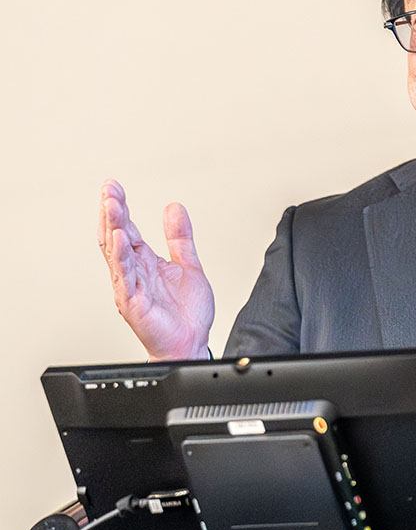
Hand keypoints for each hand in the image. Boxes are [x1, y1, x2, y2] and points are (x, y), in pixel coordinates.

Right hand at [98, 179, 214, 360]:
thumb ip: (180, 238)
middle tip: (108, 189)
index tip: (113, 187)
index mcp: (145, 263)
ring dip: (113, 228)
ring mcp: (131, 288)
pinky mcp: (133, 303)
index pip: (128, 229)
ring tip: (111, 205)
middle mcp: (134, 273)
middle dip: (112, 212)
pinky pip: (125, 278)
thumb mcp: (189, 265)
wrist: (193, 343)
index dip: (121, 208)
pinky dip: (121, 257)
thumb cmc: (186, 314)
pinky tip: (120, 239)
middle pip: (117, 237)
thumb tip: (174, 208)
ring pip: (117, 254)